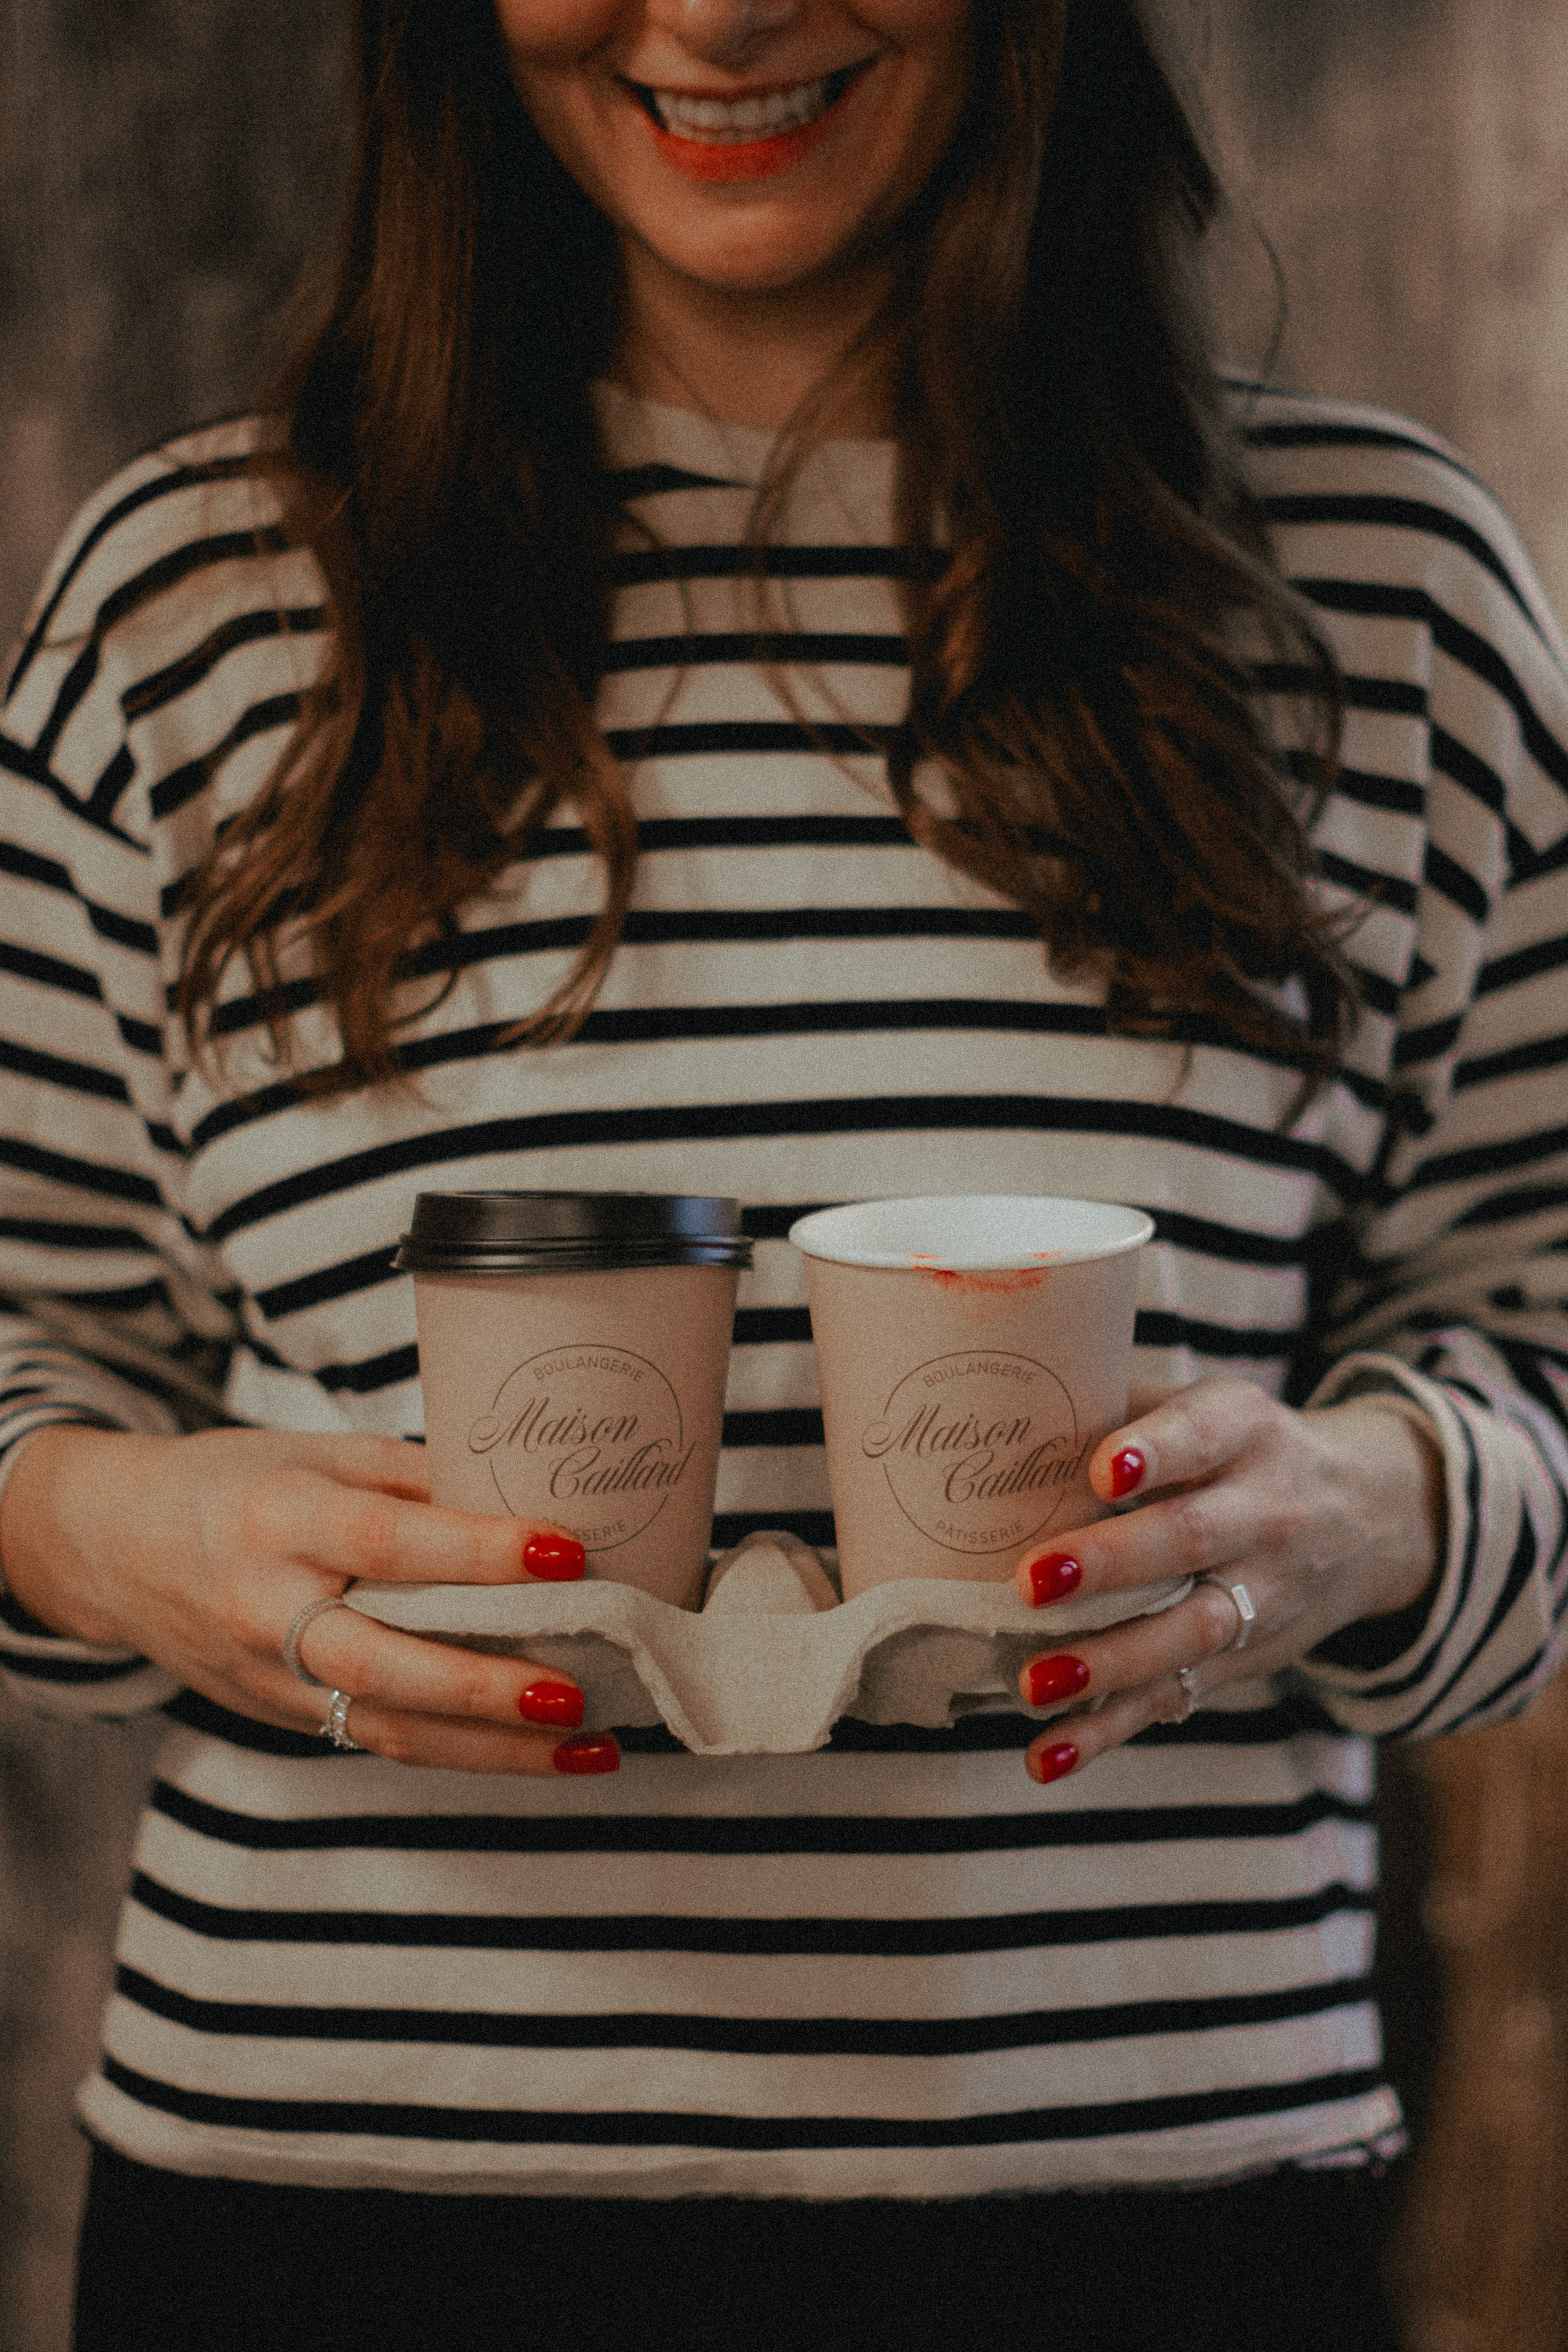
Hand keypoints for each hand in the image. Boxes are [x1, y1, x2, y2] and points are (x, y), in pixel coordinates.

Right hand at [0, 1427, 617, 1775]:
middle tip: (578, 1689)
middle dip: (484, 1685)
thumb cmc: (234, 1482)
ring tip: (591, 1746)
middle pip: (382, 1661)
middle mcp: (268, 1607)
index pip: (388, 1542)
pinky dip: (466, 1752)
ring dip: (497, 1747)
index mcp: (279, 1517)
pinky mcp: (283, 1717)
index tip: (567, 1550)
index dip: (479, 1552)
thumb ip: (418, 1478)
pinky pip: (380, 1739)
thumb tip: (533, 1498)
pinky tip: (541, 1752)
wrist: (113, 1547)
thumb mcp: (319, 1453)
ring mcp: (271, 1677)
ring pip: (389, 1726)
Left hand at [1010, 1375, 1445, 1785]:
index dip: (1154, 1452)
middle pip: (1190, 1539)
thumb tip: (1006, 1412)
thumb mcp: (1210, 1406)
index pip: (1201, 1436)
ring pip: (1188, 1631)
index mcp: (1245, 1431)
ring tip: (1034, 1682)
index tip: (1100, 1469)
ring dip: (1108, 1662)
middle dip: (1111, 1563)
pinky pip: (1174, 1696)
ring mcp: (1262, 1594)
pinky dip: (1108, 1730)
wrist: (1373, 1517)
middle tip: (1032, 1579)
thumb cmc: (1243, 1448)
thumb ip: (1123, 1403)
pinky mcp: (1245, 1658)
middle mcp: (1265, 1512)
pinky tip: (1046, 1755)